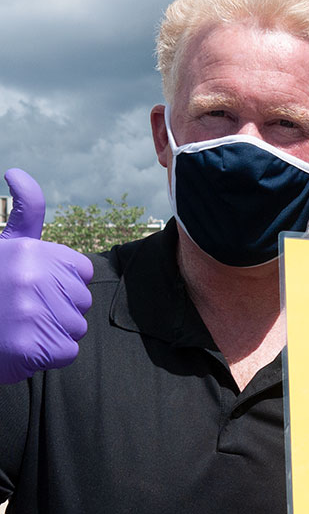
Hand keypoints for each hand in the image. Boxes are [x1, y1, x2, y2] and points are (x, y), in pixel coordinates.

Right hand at [0, 169, 92, 383]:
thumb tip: (15, 172)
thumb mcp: (6, 244)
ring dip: (53, 332)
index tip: (33, 286)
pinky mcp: (31, 346)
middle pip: (81, 300)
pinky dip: (48, 355)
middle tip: (22, 310)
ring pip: (76, 326)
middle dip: (59, 308)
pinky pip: (67, 351)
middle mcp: (32, 277)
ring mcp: (31, 312)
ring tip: (20, 327)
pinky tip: (22, 346)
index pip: (81, 271)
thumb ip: (26, 210)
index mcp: (30, 251)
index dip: (62, 283)